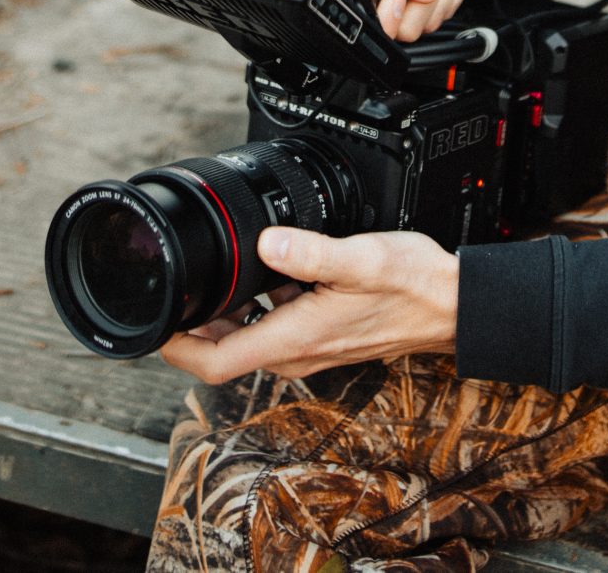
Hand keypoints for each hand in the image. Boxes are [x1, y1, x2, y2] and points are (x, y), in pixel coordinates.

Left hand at [159, 228, 459, 382]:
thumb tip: (267, 242)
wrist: (452, 305)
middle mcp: (297, 353)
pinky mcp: (321, 337)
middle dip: (194, 325)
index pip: (216, 364)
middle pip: (224, 352)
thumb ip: (312, 252)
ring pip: (247, 338)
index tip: (155, 325)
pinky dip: (255, 307)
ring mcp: (309, 349)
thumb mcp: (362, 258)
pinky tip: (264, 271)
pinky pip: (273, 328)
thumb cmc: (414, 286)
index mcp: (296, 339)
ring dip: (224, 315)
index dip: (175, 349)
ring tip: (212, 274)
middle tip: (177, 286)